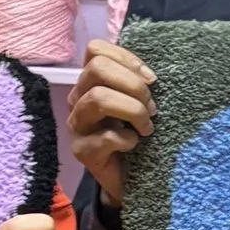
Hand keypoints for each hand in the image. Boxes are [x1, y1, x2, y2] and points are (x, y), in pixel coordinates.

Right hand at [70, 39, 153, 206]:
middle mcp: (78, 98)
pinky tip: (134, 144)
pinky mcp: (82, 151)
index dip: (126, 58)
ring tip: (147, 127)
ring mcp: (77, 125)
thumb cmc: (136, 135)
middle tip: (152, 108)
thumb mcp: (138, 103)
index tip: (151, 79)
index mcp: (91, 81)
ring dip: (132, 110)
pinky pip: (106, 137)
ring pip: (98, 98)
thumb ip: (137, 83)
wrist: (132, 179)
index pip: (96, 50)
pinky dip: (128, 139)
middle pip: (97, 69)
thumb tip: (150, 75)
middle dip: (133, 85)